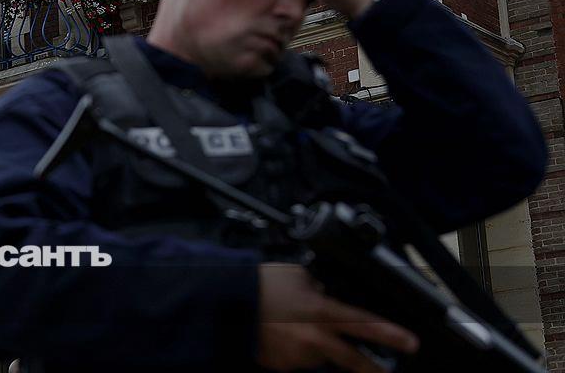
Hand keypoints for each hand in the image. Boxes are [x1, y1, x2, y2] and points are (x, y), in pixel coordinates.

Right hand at [257, 263, 418, 372]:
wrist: (227, 305)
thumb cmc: (259, 286)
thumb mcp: (296, 275)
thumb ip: (317, 286)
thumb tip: (325, 291)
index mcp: (322, 312)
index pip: (365, 324)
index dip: (391, 335)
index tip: (410, 343)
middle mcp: (315, 338)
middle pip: (354, 359)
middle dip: (374, 368)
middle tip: (386, 372)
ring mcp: (298, 356)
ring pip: (318, 354)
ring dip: (315, 344)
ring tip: (292, 325)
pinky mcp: (282, 365)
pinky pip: (295, 358)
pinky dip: (293, 348)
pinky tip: (279, 333)